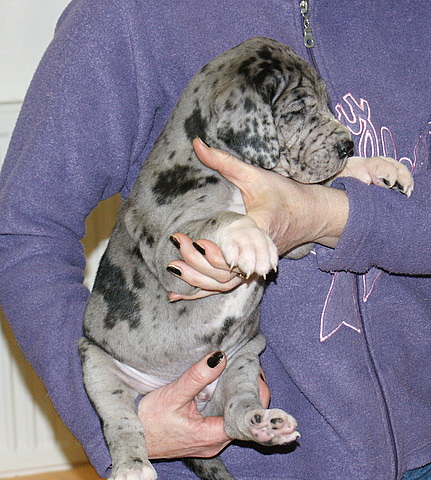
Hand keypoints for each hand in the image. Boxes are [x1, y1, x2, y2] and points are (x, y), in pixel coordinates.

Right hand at [137, 351, 269, 458]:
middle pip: (243, 419)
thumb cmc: (149, 420)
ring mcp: (210, 441)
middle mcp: (215, 443)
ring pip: (234, 420)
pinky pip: (224, 420)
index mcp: (211, 436)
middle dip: (250, 395)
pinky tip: (228, 388)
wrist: (134, 438)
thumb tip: (219, 357)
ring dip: (239, 400)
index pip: (245, 420)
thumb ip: (197, 377)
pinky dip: (228, 404)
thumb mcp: (173, 395)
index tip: (260, 377)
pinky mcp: (205, 437)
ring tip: (244, 374)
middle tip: (252, 368)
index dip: (256, 399)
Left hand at [167, 138, 348, 298]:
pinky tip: (180, 296)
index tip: (197, 241)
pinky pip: (226, 286)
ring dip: (198, 280)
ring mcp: (255, 265)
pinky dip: (203, 292)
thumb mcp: (255, 174)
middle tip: (179, 243)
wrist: (310, 216)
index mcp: (261, 227)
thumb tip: (196, 143)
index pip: (240, 246)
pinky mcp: (251, 270)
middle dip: (200, 262)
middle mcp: (259, 253)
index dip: (220, 251)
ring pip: (226, 283)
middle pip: (228, 270)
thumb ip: (224, 162)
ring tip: (173, 269)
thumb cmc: (284, 193)